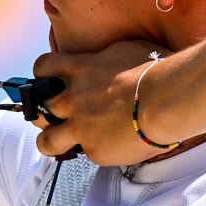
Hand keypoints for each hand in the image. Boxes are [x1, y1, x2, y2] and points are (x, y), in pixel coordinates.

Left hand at [28, 41, 178, 164]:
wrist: (167, 100)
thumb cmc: (156, 71)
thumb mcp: (122, 51)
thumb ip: (103, 60)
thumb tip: (102, 61)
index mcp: (79, 70)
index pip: (43, 67)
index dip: (43, 74)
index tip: (49, 79)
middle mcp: (72, 99)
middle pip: (37, 108)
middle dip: (42, 111)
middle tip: (54, 114)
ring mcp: (81, 128)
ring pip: (47, 141)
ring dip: (52, 141)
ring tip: (62, 142)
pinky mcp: (95, 151)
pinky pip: (87, 154)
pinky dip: (98, 151)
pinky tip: (113, 146)